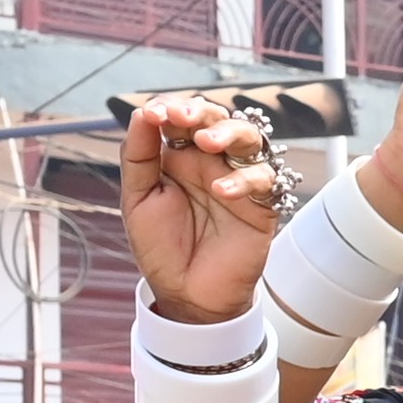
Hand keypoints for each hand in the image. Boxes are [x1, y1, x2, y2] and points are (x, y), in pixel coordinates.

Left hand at [116, 91, 287, 319]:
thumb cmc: (161, 248)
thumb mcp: (137, 199)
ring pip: (249, 137)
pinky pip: (265, 179)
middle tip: (182, 118)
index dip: (169, 108)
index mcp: (178, 156)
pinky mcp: (262, 205)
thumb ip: (138, 156)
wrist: (187, 294)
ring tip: (207, 142)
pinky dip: (245, 179)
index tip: (153, 114)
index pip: (179, 117)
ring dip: (230, 132)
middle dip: (201, 112)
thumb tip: (141, 114)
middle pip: (216, 119)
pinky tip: (221, 191)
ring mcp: (238, 180)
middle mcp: (210, 162)